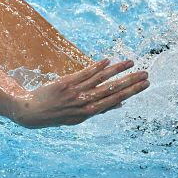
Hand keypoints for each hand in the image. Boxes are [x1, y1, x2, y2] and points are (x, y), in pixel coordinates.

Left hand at [13, 59, 148, 127]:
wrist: (32, 112)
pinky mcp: (65, 82)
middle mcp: (84, 103)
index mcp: (89, 112)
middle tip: (146, 73)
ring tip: (131, 62)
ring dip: (117, 70)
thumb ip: (98, 109)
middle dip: (130, 81)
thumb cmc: (58, 114)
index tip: (145, 84)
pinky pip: (84, 73)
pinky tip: (107, 60)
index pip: (116, 100)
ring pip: (100, 79)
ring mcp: (75, 92)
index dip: (131, 91)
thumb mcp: (79, 117)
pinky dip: (96, 67)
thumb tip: (119, 104)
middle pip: (112, 89)